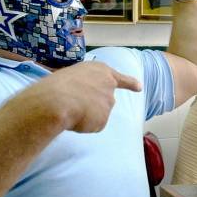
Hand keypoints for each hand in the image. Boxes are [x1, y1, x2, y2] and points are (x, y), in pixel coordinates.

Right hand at [13, 61, 141, 132]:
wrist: (56, 99)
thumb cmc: (58, 85)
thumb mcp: (74, 76)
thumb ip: (85, 84)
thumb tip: (83, 98)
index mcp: (101, 71)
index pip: (121, 78)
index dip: (130, 83)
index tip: (140, 87)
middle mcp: (109, 85)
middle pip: (105, 100)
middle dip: (94, 105)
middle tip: (74, 103)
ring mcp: (108, 103)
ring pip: (97, 114)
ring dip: (86, 114)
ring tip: (71, 109)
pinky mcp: (104, 119)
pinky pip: (92, 126)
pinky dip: (83, 125)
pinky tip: (74, 118)